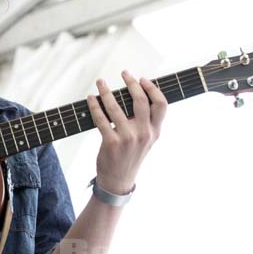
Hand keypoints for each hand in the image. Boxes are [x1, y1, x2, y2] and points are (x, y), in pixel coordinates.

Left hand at [87, 70, 166, 193]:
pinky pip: (101, 118)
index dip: (152, 88)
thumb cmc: (130, 156)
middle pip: (140, 101)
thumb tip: (137, 94)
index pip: (161, 104)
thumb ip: (145, 121)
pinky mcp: (111, 142)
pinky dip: (94, 106)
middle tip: (124, 73)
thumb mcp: (146, 140)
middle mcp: (144, 134)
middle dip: (131, 83)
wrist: (118, 180)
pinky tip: (90, 99)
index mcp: (155, 131)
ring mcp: (127, 138)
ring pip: (116, 107)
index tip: (142, 78)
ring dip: (106, 91)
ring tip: (100, 82)